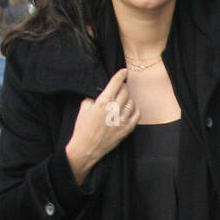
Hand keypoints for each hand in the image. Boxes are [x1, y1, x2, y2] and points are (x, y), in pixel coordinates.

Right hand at [65, 68, 139, 185]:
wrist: (86, 148)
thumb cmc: (82, 127)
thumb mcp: (84, 107)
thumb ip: (95, 97)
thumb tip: (104, 92)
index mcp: (102, 103)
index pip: (115, 84)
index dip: (120, 75)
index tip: (124, 71)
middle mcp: (113, 110)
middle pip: (125, 91)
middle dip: (124, 86)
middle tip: (122, 86)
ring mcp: (121, 120)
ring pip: (131, 102)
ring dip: (128, 97)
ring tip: (124, 98)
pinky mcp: (126, 129)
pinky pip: (136, 115)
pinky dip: (135, 108)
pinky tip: (132, 107)